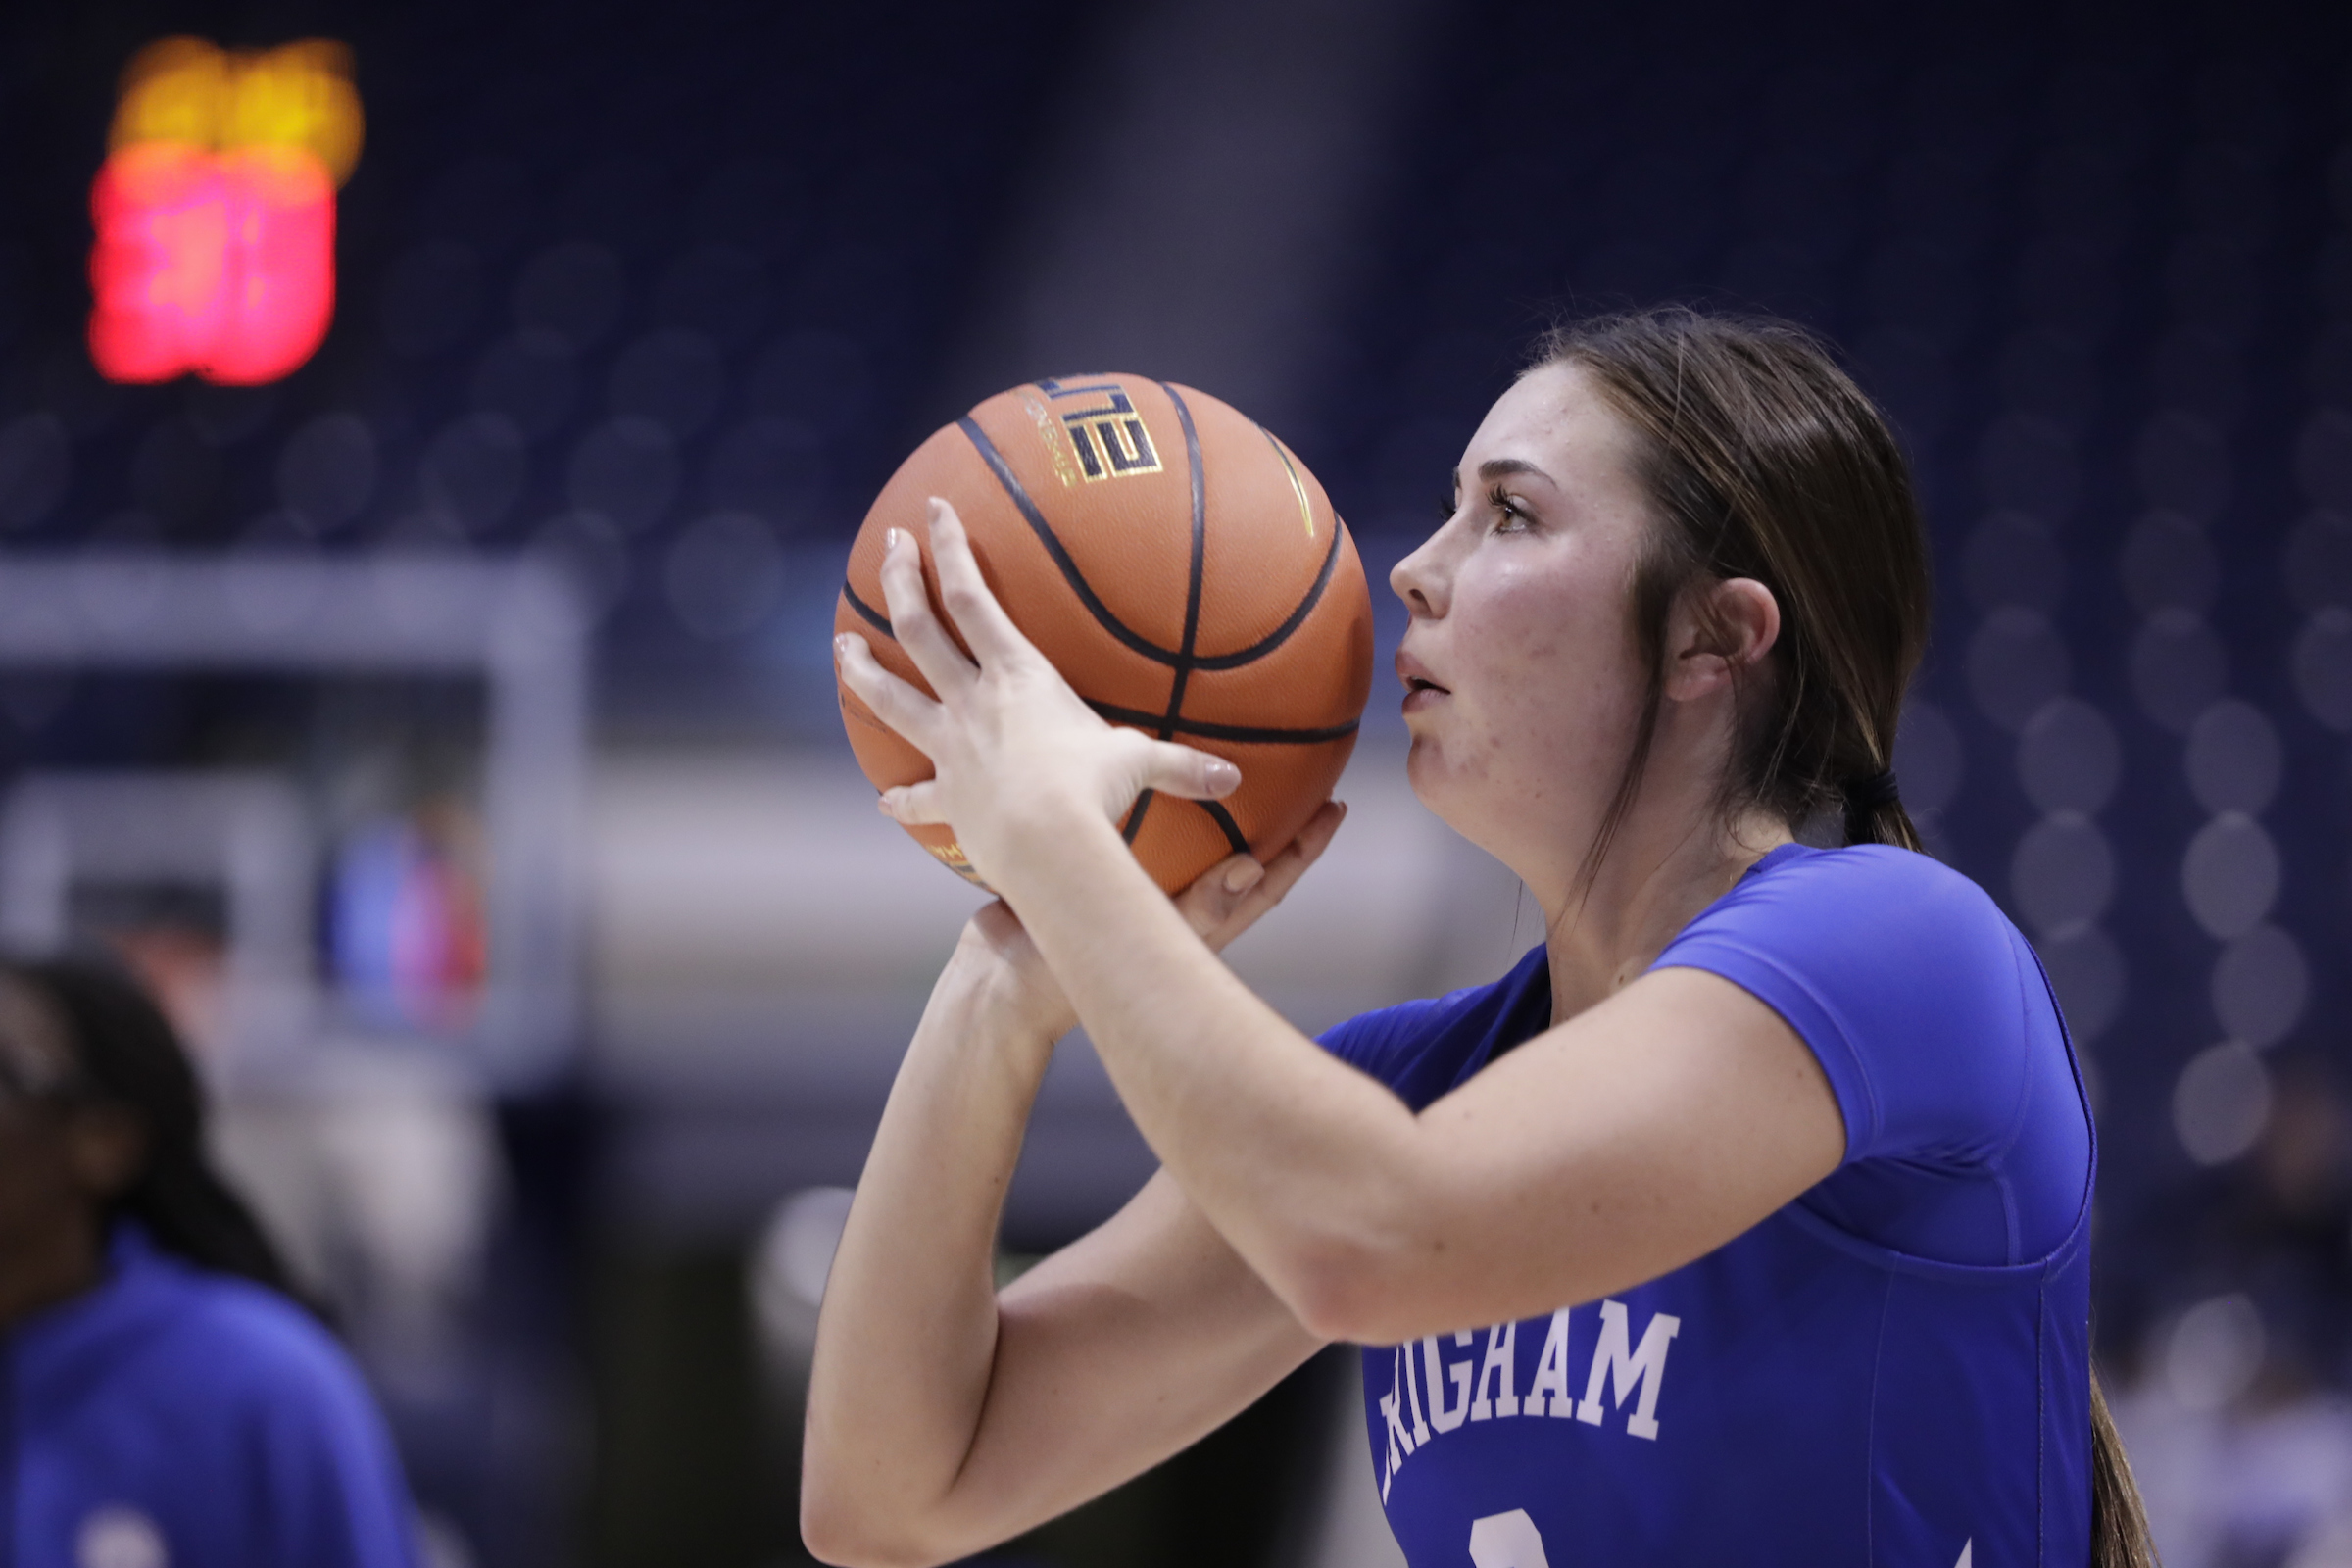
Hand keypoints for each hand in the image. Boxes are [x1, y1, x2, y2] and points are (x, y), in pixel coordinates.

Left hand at [834, 497, 1245, 891]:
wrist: (1046, 845)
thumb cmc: (1093, 793)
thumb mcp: (1139, 766)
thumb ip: (1180, 764)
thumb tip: (1233, 777)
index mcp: (1018, 676)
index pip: (973, 597)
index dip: (949, 549)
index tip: (931, 510)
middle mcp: (974, 702)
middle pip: (921, 628)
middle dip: (900, 580)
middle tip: (886, 547)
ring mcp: (952, 747)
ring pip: (891, 697)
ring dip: (863, 669)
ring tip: (841, 647)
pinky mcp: (946, 796)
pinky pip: (917, 795)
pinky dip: (901, 798)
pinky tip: (882, 801)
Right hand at [953, 800, 1349, 1041]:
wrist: (995, 990)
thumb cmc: (1065, 977)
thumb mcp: (1137, 936)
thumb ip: (1197, 908)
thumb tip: (1255, 868)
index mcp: (1194, 928)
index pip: (1265, 884)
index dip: (1304, 850)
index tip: (1337, 809)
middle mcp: (1174, 911)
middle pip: (1241, 860)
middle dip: (1274, 824)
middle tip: (1304, 777)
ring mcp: (1137, 900)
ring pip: (1197, 850)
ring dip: (1219, 815)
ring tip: (1235, 772)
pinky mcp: (1099, 887)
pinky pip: (1142, 842)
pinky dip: (1158, 812)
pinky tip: (1152, 785)